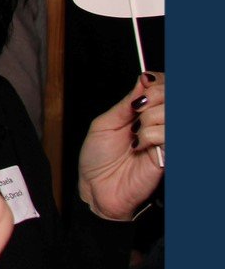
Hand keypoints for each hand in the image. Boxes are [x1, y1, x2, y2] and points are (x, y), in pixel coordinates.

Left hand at [78, 73, 164, 220]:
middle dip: (154, 97)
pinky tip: (139, 145)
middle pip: (173, 96)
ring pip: (171, 113)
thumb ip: (126, 104)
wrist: (96, 187)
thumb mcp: (104, 124)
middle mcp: (159, 125)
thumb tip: (143, 81)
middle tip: (137, 111)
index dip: (160, 82)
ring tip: (135, 134)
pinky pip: (170, 134)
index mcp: (144, 115)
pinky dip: (151, 135)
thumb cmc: (97, 159)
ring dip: (149, 119)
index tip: (146, 82)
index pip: (165, 88)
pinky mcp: (169, 156)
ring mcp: (166, 140)